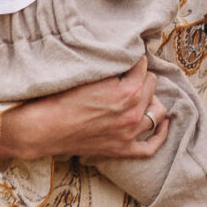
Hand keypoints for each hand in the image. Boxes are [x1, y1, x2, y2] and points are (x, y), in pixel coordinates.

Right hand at [0, 58, 167, 163]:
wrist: (43, 128)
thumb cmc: (61, 98)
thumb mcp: (91, 74)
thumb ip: (113, 67)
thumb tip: (125, 57)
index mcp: (127, 92)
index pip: (143, 66)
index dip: (133, 60)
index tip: (127, 58)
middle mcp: (133, 113)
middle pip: (152, 86)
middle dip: (142, 78)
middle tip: (129, 74)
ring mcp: (129, 134)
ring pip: (157, 112)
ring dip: (151, 100)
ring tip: (142, 93)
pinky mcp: (122, 150)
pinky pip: (151, 146)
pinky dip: (160, 134)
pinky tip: (163, 123)